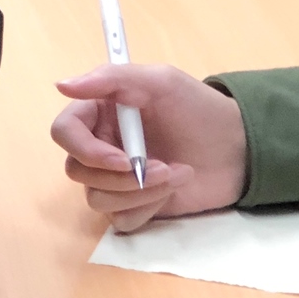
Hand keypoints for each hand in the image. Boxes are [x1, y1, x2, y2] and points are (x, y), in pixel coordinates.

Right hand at [53, 64, 247, 231]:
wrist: (238, 148)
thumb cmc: (198, 109)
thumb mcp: (159, 81)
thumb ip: (110, 78)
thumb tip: (60, 84)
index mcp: (100, 112)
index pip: (64, 131)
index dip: (84, 149)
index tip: (121, 158)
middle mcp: (101, 145)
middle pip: (77, 170)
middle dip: (121, 177)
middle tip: (161, 167)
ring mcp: (115, 179)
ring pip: (97, 198)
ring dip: (140, 192)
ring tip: (177, 174)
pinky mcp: (133, 206)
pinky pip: (120, 219)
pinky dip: (147, 208)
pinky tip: (173, 190)